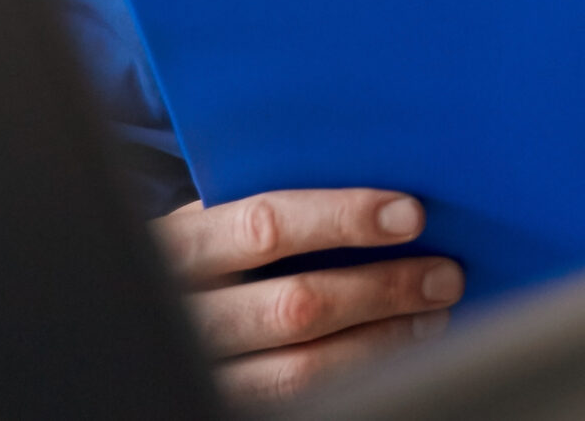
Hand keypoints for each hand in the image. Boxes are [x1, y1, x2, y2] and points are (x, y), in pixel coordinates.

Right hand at [155, 188, 461, 405]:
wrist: (140, 308)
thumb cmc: (200, 255)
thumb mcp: (208, 221)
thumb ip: (266, 207)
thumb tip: (380, 186)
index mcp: (180, 244)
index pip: (265, 226)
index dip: (341, 219)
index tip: (410, 214)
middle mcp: (184, 311)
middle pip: (295, 306)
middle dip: (382, 289)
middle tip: (444, 275)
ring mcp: (204, 367)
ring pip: (302, 368)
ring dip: (382, 340)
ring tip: (433, 315)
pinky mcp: (228, 401)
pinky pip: (300, 399)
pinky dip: (360, 375)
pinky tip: (398, 353)